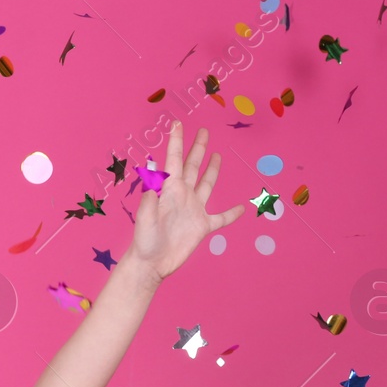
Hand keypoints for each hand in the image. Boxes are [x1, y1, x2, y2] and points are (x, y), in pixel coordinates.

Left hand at [126, 121, 244, 284]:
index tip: (177, 123)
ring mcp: (194, 210)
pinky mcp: (202, 227)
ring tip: (217, 155)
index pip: (174, 159)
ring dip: (212, 170)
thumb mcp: (145, 215)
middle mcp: (183, 195)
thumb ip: (150, 192)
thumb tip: (151, 166)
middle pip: (193, 166)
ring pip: (207, 185)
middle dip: (198, 148)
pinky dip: (232, 214)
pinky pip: (221, 218)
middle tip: (204, 131)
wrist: (151, 264)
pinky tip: (241, 208)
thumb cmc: (144, 240)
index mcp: (169, 189)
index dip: (176, 141)